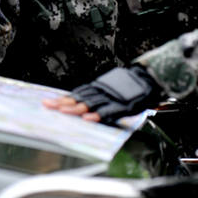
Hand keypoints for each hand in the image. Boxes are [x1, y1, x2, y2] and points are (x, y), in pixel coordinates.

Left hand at [48, 66, 162, 124]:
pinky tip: (88, 119)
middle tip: (48, 106)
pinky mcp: (122, 106)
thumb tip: (84, 106)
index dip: (64, 98)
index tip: (50, 102)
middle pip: (79, 98)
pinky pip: (108, 112)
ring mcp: (111, 98)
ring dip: (76, 109)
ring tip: (63, 112)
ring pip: (90, 104)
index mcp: (99, 88)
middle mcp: (102, 92)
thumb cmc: (131, 87)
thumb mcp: (111, 88)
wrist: (148, 78)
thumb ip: (99, 94)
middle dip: (63, 103)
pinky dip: (97, 115)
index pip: (78, 94)